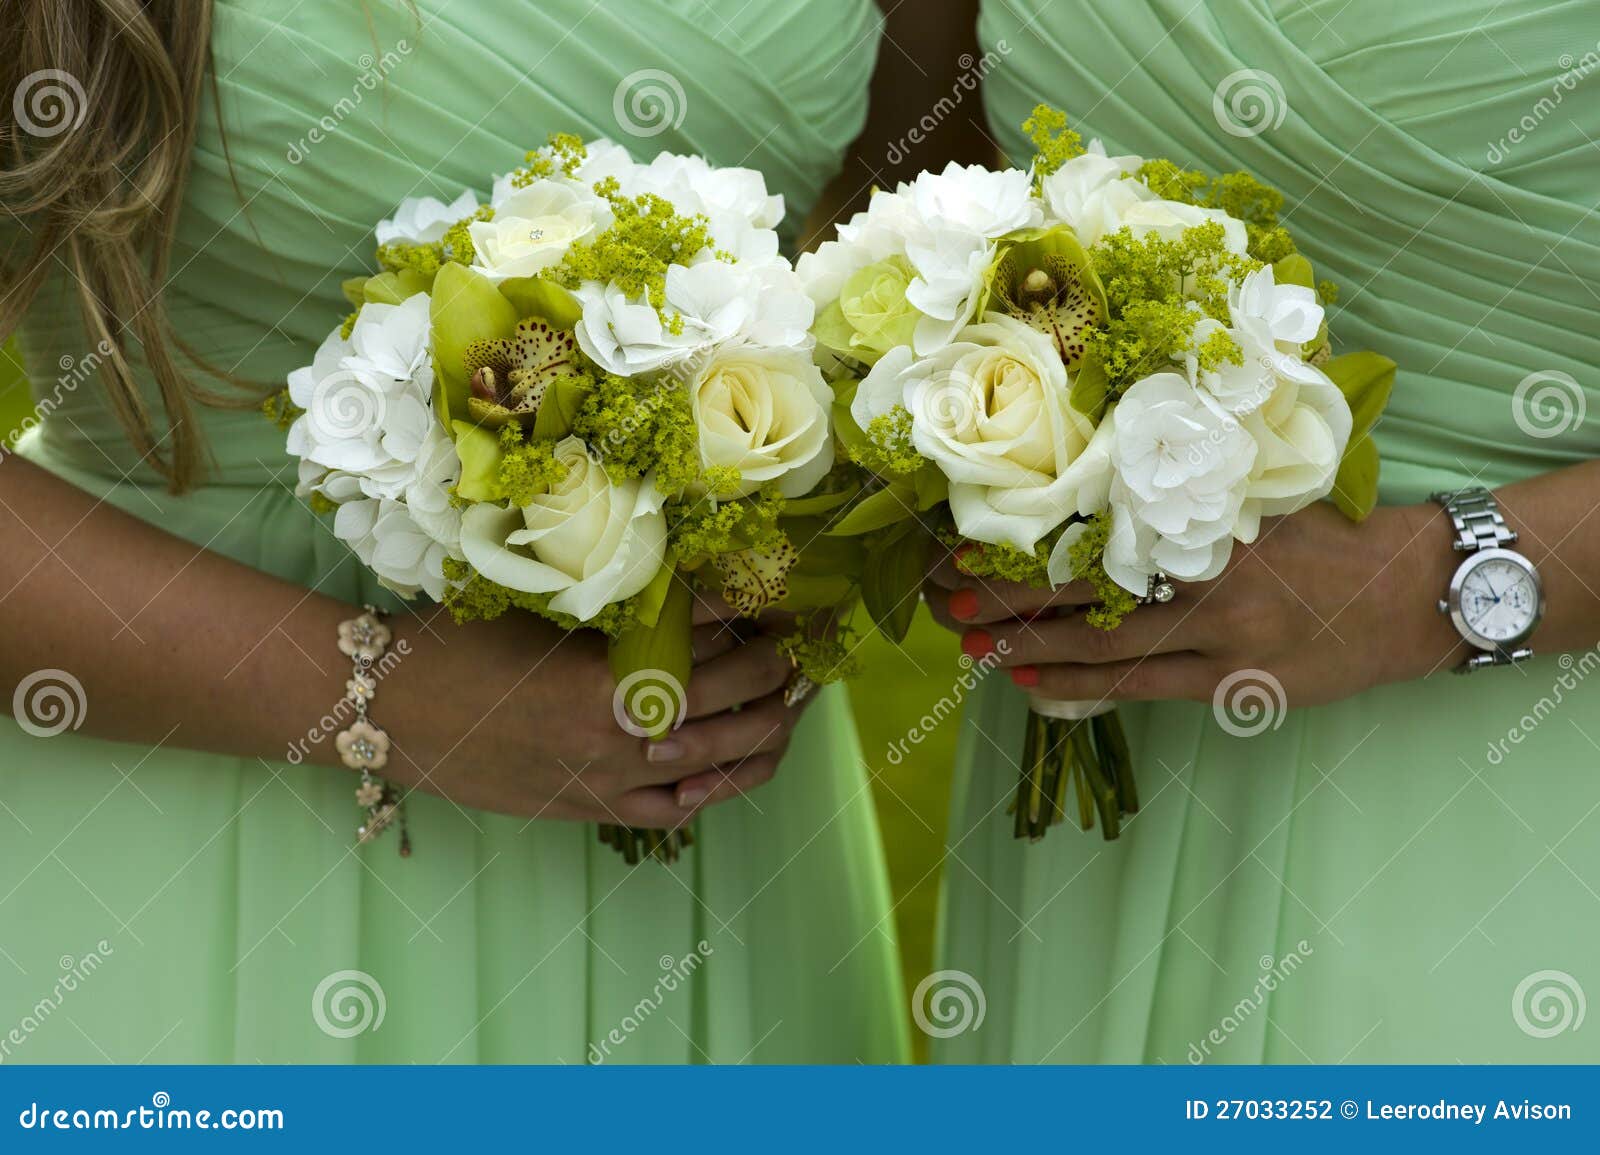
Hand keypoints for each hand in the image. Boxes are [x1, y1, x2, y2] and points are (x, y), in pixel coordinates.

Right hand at [384, 597, 806, 825]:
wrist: (389, 712)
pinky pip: (675, 814)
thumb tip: (701, 594)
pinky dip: (714, 791)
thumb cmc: (461, 647)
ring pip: (721, 771)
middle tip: (798, 650)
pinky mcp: (591, 810)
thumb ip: (628, 612)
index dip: (757, 625)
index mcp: (611, 683)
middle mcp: (621, 742)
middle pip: (735, 709)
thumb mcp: (547, 611)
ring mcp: (609, 784)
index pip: (714, 650)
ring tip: (788, 709)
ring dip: (766, 736)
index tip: (780, 605)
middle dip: (779, 677)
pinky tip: (730, 769)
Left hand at [924, 502, 1466, 708]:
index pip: (1095, 524)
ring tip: (970, 645)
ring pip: (1101, 641)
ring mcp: (1218, 630)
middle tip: (945, 598)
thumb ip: (1184, 492)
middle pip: (1084, 584)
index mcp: (1204, 512)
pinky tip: (1030, 684)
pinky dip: (1081, 684)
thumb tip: (1094, 486)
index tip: (969, 539)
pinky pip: (1139, 683)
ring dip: (1029, 645)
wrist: (1409, 591)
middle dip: (1009, 594)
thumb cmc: (1325, 535)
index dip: (1028, 538)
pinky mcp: (1232, 680)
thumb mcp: (1256, 493)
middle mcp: (1203, 568)